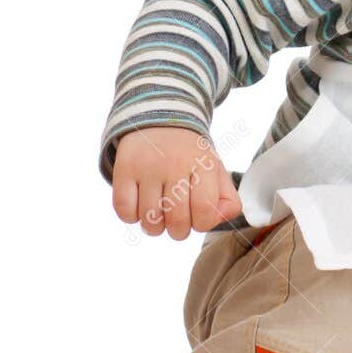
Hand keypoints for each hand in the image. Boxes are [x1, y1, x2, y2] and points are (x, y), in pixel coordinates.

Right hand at [112, 127, 242, 239]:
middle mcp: (175, 164)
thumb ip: (227, 199)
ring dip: (154, 228)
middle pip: (177, 220)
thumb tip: (218, 219)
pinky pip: (124, 210)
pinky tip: (139, 207)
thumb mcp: (215, 170)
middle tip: (177, 223)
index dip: (202, 224)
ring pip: (149, 219)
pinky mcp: (124, 169)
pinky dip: (131, 217)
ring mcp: (148, 166)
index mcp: (203, 164)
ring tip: (158, 216)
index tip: (197, 219)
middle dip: (178, 231)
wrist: (159, 121)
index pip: (205, 209)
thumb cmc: (191, 156)